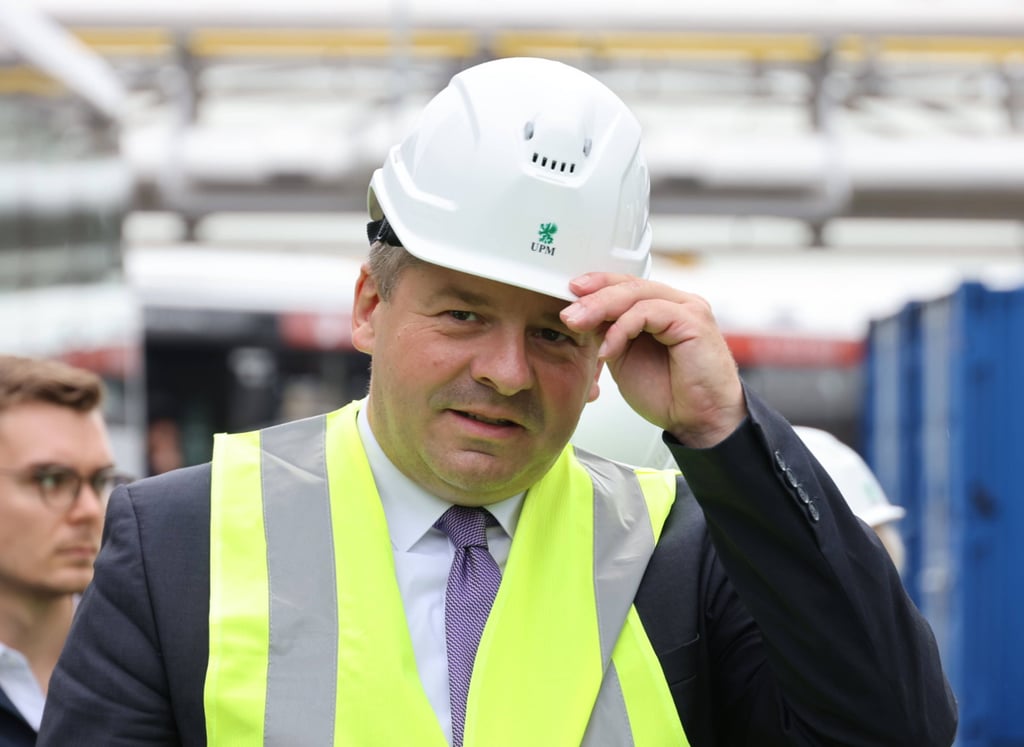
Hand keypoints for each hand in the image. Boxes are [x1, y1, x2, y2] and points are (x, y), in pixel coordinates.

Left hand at [561, 272, 746, 447]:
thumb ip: (608, 334)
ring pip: (636, 294)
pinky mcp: (693, 321)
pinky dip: (622, 328)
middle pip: (628, 285)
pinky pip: (649, 312)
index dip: (596, 285)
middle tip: (567, 313)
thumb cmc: (669, 394)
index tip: (568, 293)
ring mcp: (687, 308)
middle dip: (592, 296)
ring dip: (601, 308)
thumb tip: (580, 317)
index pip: (625, 285)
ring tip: (577, 324)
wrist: (699, 421)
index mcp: (661, 309)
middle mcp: (676, 303)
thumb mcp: (624, 358)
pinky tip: (609, 348)